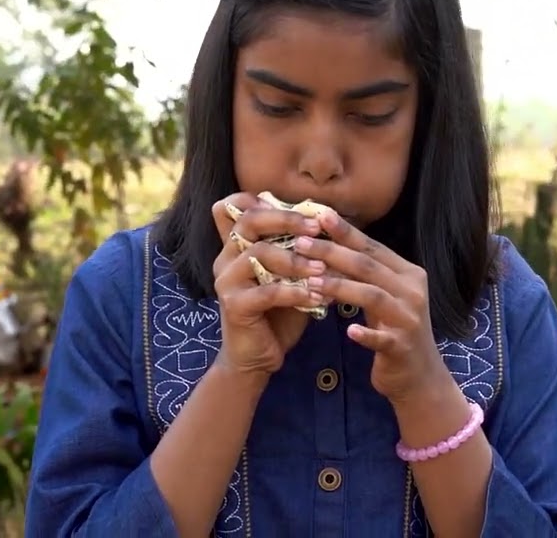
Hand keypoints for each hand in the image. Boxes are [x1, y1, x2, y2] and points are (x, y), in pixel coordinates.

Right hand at [211, 192, 327, 376]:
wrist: (258, 357)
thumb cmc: (279, 313)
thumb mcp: (290, 276)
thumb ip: (299, 250)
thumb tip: (330, 222)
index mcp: (236, 246)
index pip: (235, 206)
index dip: (262, 200)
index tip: (300, 209)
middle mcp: (226, 258)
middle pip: (248, 221)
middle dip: (286, 220)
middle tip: (315, 228)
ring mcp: (227, 281)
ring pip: (258, 254)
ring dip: (295, 260)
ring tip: (322, 270)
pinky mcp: (234, 306)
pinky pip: (267, 291)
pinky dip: (296, 292)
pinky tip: (316, 298)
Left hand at [293, 210, 453, 405]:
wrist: (418, 376)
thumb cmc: (393, 331)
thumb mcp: (382, 298)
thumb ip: (363, 275)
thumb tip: (326, 248)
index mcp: (409, 274)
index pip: (373, 248)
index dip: (346, 232)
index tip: (319, 215)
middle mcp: (413, 291)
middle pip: (369, 266)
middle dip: (333, 253)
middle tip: (301, 244)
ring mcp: (410, 319)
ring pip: (373, 295)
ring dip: (340, 287)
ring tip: (310, 282)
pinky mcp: (403, 347)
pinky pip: (382, 338)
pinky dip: (366, 333)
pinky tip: (348, 330)